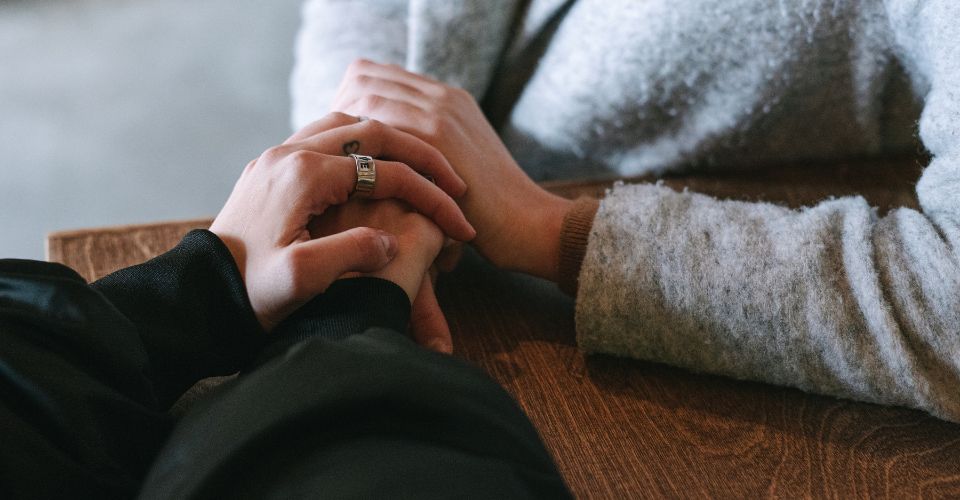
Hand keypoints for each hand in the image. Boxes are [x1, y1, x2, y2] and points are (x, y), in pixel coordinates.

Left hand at [209, 112, 474, 330]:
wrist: (200, 296)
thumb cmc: (249, 293)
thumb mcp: (303, 280)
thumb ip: (353, 253)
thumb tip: (389, 241)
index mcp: (304, 175)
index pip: (387, 172)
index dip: (432, 197)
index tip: (461, 224)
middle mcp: (290, 153)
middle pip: (373, 131)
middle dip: (422, 156)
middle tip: (455, 182)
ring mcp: (279, 157)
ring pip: (350, 126)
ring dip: (393, 145)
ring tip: (424, 171)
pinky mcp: (273, 169)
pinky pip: (328, 138)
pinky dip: (364, 147)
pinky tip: (380, 171)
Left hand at [331, 60, 572, 281]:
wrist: (530, 224)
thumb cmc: (486, 211)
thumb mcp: (453, 167)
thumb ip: (421, 150)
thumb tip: (375, 157)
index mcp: (444, 98)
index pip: (371, 74)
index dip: (346, 104)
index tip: (340, 145)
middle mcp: (442, 96)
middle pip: (363, 77)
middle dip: (339, 114)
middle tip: (335, 155)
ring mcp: (442, 111)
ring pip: (368, 97)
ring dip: (347, 132)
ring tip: (341, 168)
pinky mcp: (441, 137)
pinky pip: (383, 124)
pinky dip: (363, 149)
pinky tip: (355, 180)